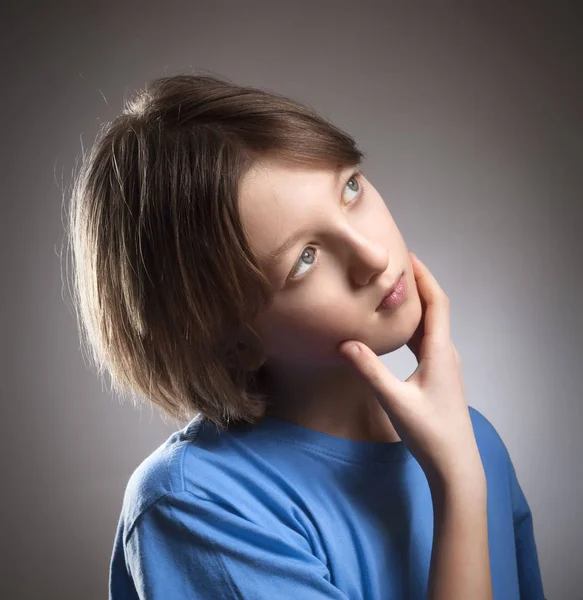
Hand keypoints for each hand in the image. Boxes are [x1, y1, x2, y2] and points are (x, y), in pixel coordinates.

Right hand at [338, 252, 482, 487]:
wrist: (455, 463)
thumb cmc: (430, 433)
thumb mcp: (395, 401)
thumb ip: (370, 371)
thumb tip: (346, 343)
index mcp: (440, 351)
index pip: (437, 302)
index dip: (424, 276)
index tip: (408, 255)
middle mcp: (446, 352)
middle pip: (436, 308)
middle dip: (418, 284)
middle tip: (394, 266)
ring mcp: (444, 364)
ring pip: (431, 324)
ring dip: (416, 304)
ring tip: (392, 289)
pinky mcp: (439, 374)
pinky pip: (427, 339)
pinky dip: (413, 325)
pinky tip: (396, 329)